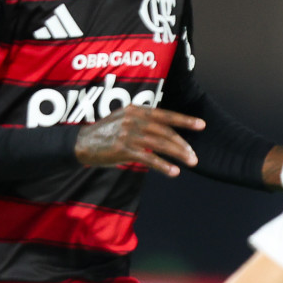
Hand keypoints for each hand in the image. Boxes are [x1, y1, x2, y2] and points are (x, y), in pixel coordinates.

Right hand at [74, 106, 203, 175]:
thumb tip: (163, 132)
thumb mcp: (123, 120)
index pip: (165, 114)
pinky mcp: (123, 150)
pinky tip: (174, 172)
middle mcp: (133, 119)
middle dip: (183, 145)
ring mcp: (128, 134)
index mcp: (136, 110)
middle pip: (166, 132)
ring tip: (191, 162)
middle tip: (194, 156)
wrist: (81, 143)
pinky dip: (163, 166)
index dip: (184, 120)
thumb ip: (142, 122)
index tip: (201, 125)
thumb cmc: (105, 134)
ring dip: (178, 154)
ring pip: (161, 144)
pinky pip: (149, 158)